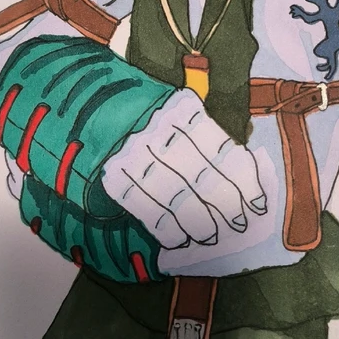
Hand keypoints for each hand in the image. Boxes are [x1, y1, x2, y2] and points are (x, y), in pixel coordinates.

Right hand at [101, 89, 266, 248]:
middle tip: (239, 227)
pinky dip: (164, 227)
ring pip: (176, 196)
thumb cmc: (136, 103)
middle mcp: (160, 133)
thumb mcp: (172, 105)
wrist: (81, 98)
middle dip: (225, 208)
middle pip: (202, 179)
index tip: (257, 205)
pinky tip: (178, 240)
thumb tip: (242, 168)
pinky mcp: (113, 173)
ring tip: (211, 238)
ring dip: (197, 223)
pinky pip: (144, 206)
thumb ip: (201, 133)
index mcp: (181, 112)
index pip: (223, 153)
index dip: (244, 183)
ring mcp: (134, 154)